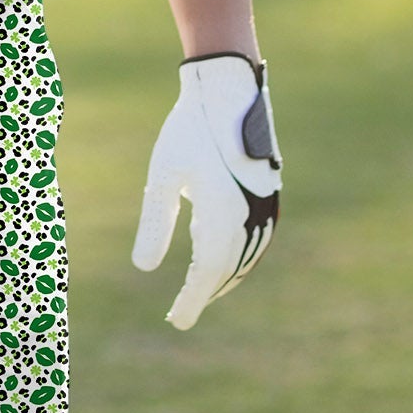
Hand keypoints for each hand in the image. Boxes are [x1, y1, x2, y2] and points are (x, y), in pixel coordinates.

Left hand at [131, 53, 281, 329]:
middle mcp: (251, 217)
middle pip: (227, 270)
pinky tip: (216, 253)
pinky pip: (255, 239)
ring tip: (199, 289)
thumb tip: (143, 269)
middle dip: (205, 292)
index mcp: (223, 215)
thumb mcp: (163, 175)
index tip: (176, 321)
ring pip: (245, 257)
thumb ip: (155, 222)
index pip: (207, 273)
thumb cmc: (189, 129)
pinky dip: (237, 255)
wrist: (227, 90)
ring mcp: (265, 207)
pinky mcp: (269, 196)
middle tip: (182, 312)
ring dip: (222, 276)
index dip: (193, 300)